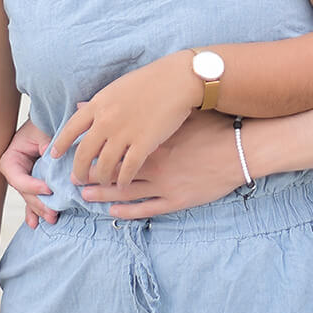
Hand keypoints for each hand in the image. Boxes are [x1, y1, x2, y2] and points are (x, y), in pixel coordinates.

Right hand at [0, 117, 56, 229]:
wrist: (49, 121)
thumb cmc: (43, 124)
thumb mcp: (43, 131)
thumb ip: (46, 143)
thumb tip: (48, 153)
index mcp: (11, 159)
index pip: (17, 178)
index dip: (32, 186)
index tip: (49, 189)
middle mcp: (14, 171)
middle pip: (24, 192)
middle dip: (38, 204)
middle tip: (53, 213)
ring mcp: (24, 178)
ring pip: (30, 198)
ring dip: (40, 209)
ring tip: (52, 218)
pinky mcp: (33, 182)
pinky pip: (33, 198)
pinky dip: (35, 210)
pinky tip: (35, 223)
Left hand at [51, 52, 197, 190]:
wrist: (176, 79)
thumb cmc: (149, 81)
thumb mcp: (116, 87)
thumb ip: (98, 102)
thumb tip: (79, 107)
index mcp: (99, 104)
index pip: (70, 128)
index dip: (60, 144)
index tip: (54, 155)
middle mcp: (107, 120)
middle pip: (84, 153)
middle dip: (79, 170)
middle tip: (78, 179)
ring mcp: (125, 133)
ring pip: (104, 165)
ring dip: (101, 179)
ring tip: (102, 184)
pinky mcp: (144, 144)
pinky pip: (127, 169)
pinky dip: (122, 180)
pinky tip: (122, 185)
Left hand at [78, 109, 245, 217]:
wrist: (240, 148)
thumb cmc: (208, 125)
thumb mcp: (176, 115)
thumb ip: (146, 110)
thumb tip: (126, 102)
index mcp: (150, 137)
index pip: (110, 144)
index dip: (88, 150)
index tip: (73, 153)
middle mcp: (153, 161)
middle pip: (112, 169)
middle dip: (90, 174)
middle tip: (73, 178)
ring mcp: (164, 182)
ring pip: (125, 190)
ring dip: (103, 193)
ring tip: (85, 195)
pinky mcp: (176, 198)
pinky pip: (146, 207)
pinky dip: (127, 210)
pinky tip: (113, 210)